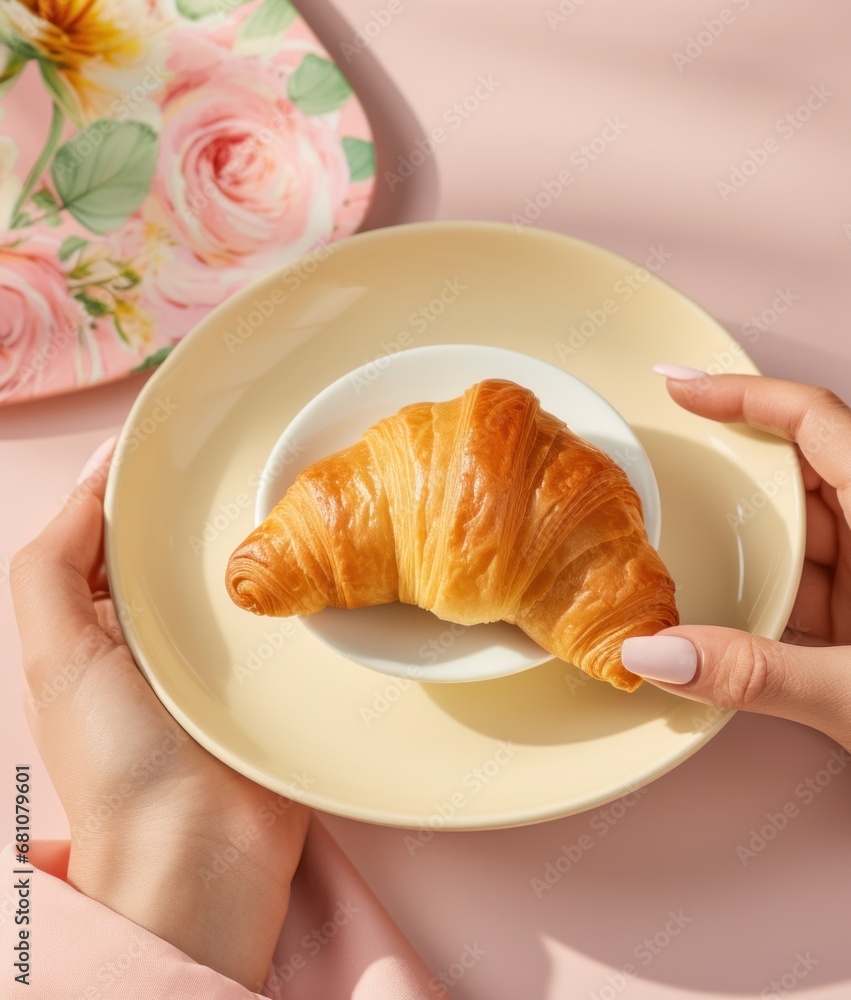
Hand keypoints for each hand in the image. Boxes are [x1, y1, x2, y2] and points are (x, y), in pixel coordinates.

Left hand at [11, 442, 309, 990]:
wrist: (205, 849)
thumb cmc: (121, 759)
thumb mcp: (57, 657)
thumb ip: (49, 571)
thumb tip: (88, 489)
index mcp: (99, 632)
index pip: (110, 541)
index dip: (129, 493)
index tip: (169, 443)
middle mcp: (160, 639)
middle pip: (177, 553)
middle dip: (199, 508)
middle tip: (238, 461)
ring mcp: (224, 656)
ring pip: (236, 574)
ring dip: (254, 539)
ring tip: (285, 491)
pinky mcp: (276, 673)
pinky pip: (283, 611)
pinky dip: (292, 580)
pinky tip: (312, 551)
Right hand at [622, 372, 850, 828]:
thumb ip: (753, 673)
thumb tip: (654, 651)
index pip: (810, 418)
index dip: (740, 394)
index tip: (679, 388)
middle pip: (794, 459)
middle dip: (727, 449)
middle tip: (663, 445)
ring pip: (791, 518)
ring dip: (734, 518)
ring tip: (671, 517)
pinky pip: (795, 567)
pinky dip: (751, 571)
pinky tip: (714, 588)